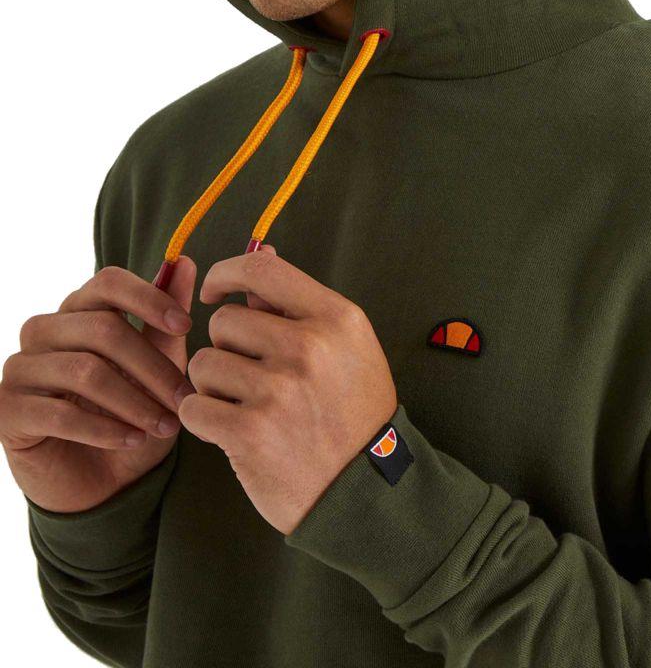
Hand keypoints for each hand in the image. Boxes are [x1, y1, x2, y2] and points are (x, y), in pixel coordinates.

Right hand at [0, 257, 196, 512]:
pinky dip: (106, 429)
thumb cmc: (132, 414)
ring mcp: (21, 369)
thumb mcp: (158, 367)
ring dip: (135, 403)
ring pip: (85, 372)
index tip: (186, 325)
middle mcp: (44, 332)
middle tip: (186, 398)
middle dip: (153, 367)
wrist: (101, 480)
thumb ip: (165, 319)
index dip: (149, 298)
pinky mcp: (7, 410)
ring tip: (167, 426)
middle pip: (103, 329)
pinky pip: (60, 414)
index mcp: (80, 311)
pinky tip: (134, 440)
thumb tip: (184, 262)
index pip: (109, 282)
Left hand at [177, 244, 397, 535]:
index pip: (262, 269)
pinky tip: (231, 431)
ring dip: (214, 386)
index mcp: (337, 319)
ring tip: (246, 406)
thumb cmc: (355, 414)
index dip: (226, 273)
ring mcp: (279, 390)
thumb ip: (300, 305)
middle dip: (229, 348)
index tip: (214, 290)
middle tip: (254, 378)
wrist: (367, 489)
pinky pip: (192, 406)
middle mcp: (309, 347)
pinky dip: (203, 419)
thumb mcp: (348, 349)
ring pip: (204, 363)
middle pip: (224, 321)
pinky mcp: (250, 432)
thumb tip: (259, 252)